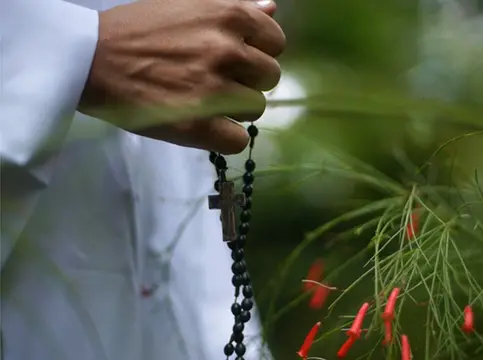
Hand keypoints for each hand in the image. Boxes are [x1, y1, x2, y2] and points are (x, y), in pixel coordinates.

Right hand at [79, 0, 284, 153]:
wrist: (89, 59)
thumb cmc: (135, 30)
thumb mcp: (186, 6)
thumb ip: (233, 9)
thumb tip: (271, 8)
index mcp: (228, 15)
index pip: (275, 42)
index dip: (259, 52)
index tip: (238, 59)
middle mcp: (228, 50)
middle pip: (269, 77)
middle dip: (248, 80)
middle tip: (218, 81)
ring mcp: (215, 89)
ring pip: (256, 108)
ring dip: (235, 108)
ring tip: (206, 102)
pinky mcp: (199, 125)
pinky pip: (238, 140)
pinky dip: (225, 137)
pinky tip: (206, 127)